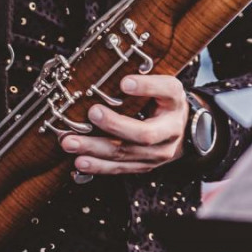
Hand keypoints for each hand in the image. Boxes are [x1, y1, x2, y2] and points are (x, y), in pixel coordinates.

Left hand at [59, 73, 186, 174]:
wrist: (180, 130)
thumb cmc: (164, 103)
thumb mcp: (163, 86)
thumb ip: (146, 82)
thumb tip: (122, 81)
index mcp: (174, 103)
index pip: (166, 91)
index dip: (146, 88)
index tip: (124, 82)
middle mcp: (169, 132)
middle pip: (143, 134)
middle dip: (114, 125)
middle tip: (92, 113)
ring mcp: (157, 154)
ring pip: (126, 154)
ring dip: (96, 150)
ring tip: (71, 143)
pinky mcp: (144, 166)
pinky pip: (120, 169)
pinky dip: (98, 166)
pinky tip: (80, 162)